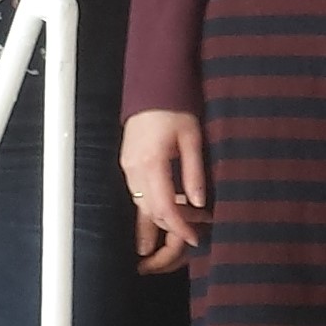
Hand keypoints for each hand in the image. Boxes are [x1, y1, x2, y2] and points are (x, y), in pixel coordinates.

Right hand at [122, 109, 207, 273]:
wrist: (152, 87)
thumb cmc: (175, 108)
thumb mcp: (192, 139)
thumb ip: (194, 173)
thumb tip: (198, 203)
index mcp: (152, 163)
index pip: (164, 208)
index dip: (180, 227)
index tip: (194, 238)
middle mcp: (134, 169)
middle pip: (150, 211)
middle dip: (172, 227)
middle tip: (193, 232)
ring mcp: (128, 166)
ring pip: (142, 205)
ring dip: (162, 217)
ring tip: (183, 224)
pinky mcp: (127, 163)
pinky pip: (138, 193)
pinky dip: (152, 204)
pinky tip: (166, 208)